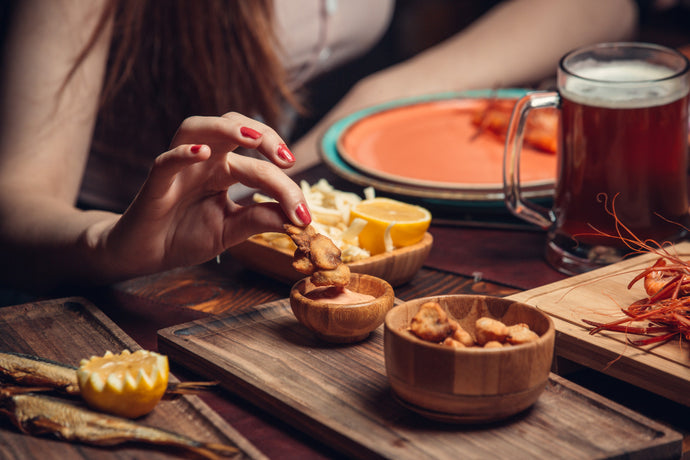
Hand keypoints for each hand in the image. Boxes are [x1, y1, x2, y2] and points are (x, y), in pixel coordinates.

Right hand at [102, 112, 310, 274]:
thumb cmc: (184, 236)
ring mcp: (180, 168)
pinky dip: (183, 153)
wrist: (144, 256)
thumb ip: (259, 220)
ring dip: (226, 128)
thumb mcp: (230, 231)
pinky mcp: (155, 183)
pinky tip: (201, 153)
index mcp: (224, 171)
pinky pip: (166, 160)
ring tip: (252, 140)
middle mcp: (204, 161)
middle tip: (287, 159)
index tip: (304, 216)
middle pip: (233, 128)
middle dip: (264, 135)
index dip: (286, 188)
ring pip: (198, 127)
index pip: (260, 167)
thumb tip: (298, 219)